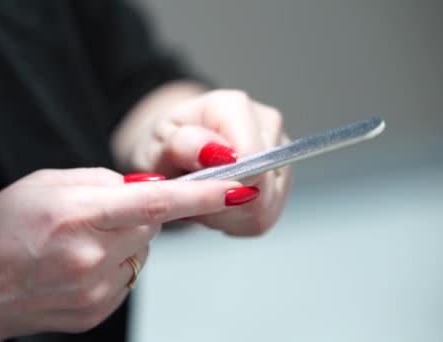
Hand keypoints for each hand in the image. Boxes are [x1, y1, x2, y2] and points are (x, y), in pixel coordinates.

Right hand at [0, 168, 244, 338]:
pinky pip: (126, 274)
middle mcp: (92, 257)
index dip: (201, 196)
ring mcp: (96, 290)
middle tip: (102, 208)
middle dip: (141, 210)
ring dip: (125, 237)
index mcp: (78, 216)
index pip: (155, 203)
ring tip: (79, 241)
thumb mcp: (42, 183)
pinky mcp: (97, 310)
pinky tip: (77, 263)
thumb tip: (142, 186)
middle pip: (152, 224)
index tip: (238, 187)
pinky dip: (114, 261)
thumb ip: (98, 180)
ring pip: (140, 250)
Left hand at [127, 89, 292, 235]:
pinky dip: (235, 220)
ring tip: (205, 195)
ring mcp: (280, 152)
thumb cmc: (165, 142)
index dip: (223, 181)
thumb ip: (184, 144)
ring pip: (263, 208)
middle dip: (222, 201)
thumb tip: (216, 151)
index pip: (251, 156)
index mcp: (235, 106)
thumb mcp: (159, 142)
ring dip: (227, 213)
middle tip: (194, 192)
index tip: (197, 184)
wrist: (174, 147)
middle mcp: (267, 124)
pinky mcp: (283, 180)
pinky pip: (263, 218)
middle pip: (260, 187)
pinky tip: (218, 203)